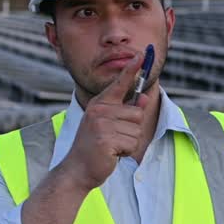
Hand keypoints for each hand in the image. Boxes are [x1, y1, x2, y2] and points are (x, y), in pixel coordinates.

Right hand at [61, 52, 149, 189]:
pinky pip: (132, 143)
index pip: (118, 84)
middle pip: (137, 113)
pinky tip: (112, 153)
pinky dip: (126, 152)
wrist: (78, 168)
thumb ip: (127, 111)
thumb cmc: (95, 146)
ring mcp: (101, 125)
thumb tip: (145, 98)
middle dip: (132, 129)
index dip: (131, 69)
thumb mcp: (110, 125)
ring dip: (129, 142)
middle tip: (114, 139)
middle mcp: (99, 110)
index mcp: (100, 104)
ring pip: (136, 129)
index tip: (140, 55)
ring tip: (112, 146)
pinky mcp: (106, 139)